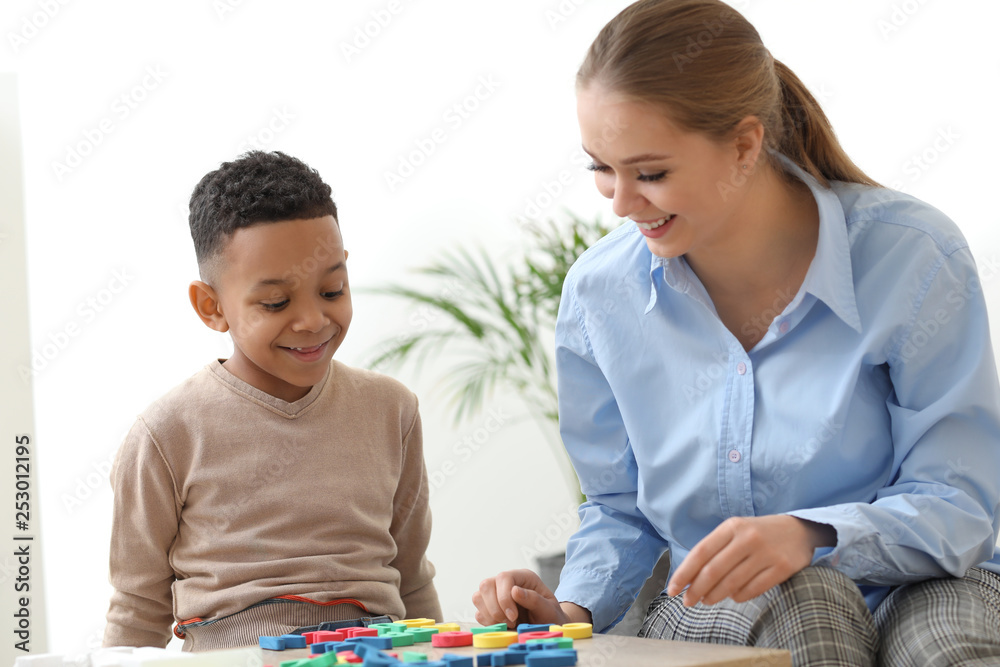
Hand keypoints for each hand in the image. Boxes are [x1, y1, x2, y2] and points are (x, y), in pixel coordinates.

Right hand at [473, 569, 587, 628]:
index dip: (504, 597)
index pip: (503, 577)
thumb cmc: (551, 616)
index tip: (513, 616)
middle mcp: (506, 583)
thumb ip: (534, 600)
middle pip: (486, 585)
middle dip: (495, 608)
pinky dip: (488, 622)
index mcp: (522, 577)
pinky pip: (478, 613)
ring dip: (490, 615)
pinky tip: (503, 626)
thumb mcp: (549, 609)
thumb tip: (515, 591)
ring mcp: (495, 595)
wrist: (548, 628)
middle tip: (511, 622)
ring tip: (508, 624)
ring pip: (478, 597)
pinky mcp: (489, 609)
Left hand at [666, 515, 835, 606]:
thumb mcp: (735, 531)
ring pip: (731, 583)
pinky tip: (732, 596)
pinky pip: (752, 589)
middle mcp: (748, 538)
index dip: (684, 573)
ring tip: (706, 600)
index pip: (700, 552)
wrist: (798, 530)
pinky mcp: (782, 568)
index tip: (672, 589)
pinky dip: (738, 597)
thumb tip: (689, 578)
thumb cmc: (758, 533)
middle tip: (687, 601)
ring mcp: (766, 553)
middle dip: (696, 589)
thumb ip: (714, 550)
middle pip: (714, 570)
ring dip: (714, 596)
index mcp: (732, 527)